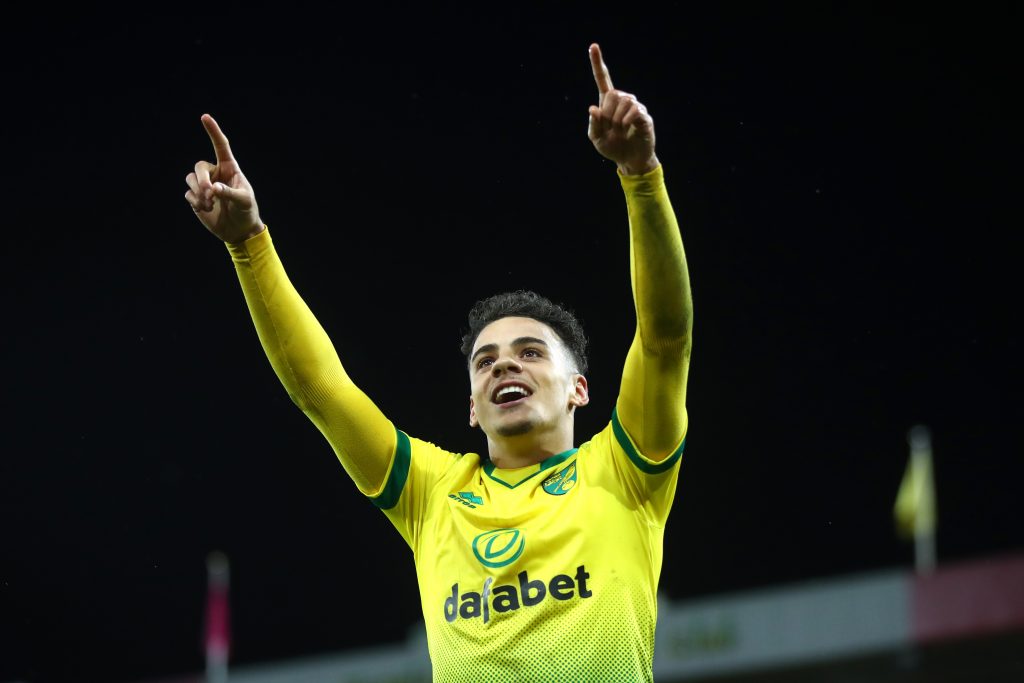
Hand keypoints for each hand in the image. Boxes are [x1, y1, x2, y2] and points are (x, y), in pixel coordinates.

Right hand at [185, 114, 263, 243]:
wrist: (239, 230)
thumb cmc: (246, 211)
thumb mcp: (244, 201)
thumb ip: (230, 193)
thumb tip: (213, 188)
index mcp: (229, 168)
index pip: (220, 146)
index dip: (213, 131)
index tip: (205, 117)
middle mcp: (215, 173)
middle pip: (199, 166)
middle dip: (202, 180)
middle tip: (210, 194)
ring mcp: (204, 185)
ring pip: (191, 179)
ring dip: (198, 192)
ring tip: (210, 204)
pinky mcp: (197, 198)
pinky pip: (188, 194)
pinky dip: (195, 201)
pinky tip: (205, 209)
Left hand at [587, 44, 658, 175]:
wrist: (630, 160)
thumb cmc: (612, 147)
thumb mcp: (596, 139)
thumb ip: (593, 124)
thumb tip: (593, 108)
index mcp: (607, 103)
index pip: (602, 79)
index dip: (597, 63)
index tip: (593, 46)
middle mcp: (622, 101)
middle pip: (612, 94)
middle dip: (608, 114)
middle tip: (612, 129)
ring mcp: (635, 106)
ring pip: (623, 101)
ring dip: (617, 120)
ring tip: (621, 131)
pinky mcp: (644, 115)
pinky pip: (634, 110)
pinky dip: (626, 121)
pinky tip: (628, 129)